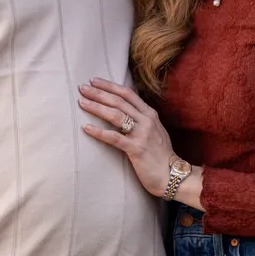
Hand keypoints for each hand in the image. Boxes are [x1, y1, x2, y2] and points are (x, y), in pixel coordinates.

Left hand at [79, 77, 174, 197]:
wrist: (172, 175)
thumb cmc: (160, 154)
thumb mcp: (154, 130)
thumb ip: (141, 119)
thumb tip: (123, 109)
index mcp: (150, 114)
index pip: (127, 93)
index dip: (110, 85)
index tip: (94, 80)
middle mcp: (146, 120)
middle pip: (118, 101)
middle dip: (99, 93)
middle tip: (82, 88)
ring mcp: (142, 134)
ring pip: (115, 115)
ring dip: (96, 107)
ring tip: (82, 102)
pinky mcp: (136, 149)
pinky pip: (114, 138)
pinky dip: (99, 132)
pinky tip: (86, 128)